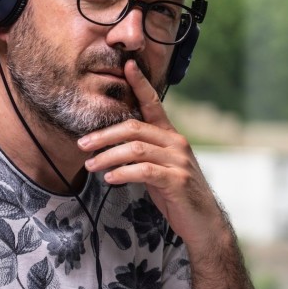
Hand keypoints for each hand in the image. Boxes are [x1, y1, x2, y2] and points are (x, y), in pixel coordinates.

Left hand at [78, 59, 225, 254]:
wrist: (204, 223)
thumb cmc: (177, 195)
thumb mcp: (159, 169)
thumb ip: (142, 155)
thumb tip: (112, 149)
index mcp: (171, 136)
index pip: (154, 104)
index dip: (140, 84)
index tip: (127, 65)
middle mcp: (176, 143)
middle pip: (134, 128)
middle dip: (104, 135)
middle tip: (83, 144)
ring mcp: (178, 161)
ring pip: (136, 149)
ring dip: (108, 156)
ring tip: (90, 166)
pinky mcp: (177, 180)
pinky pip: (144, 171)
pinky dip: (123, 173)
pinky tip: (110, 178)